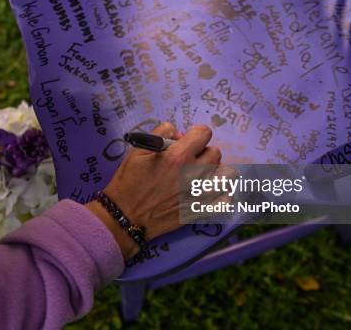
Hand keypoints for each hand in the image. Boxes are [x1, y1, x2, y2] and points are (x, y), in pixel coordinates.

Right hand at [86, 123, 221, 259]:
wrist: (124, 216)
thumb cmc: (128, 182)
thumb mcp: (137, 151)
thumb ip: (160, 134)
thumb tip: (179, 133)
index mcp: (177, 156)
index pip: (204, 133)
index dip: (196, 134)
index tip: (189, 141)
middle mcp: (193, 173)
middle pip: (216, 153)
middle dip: (203, 153)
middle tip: (189, 160)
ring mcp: (198, 194)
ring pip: (226, 176)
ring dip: (215, 173)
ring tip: (202, 176)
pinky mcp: (199, 211)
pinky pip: (225, 201)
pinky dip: (220, 196)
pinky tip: (208, 194)